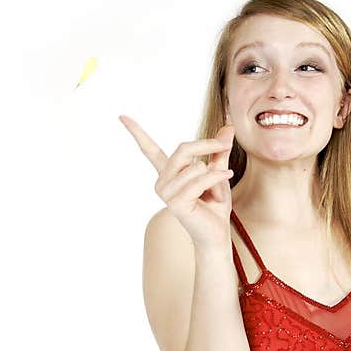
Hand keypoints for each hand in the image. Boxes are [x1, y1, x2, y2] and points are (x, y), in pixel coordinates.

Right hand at [119, 114, 235, 248]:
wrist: (217, 233)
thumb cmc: (215, 205)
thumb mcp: (218, 172)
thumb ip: (219, 151)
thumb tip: (229, 127)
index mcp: (168, 173)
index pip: (149, 150)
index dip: (136, 132)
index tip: (121, 116)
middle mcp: (163, 182)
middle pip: (183, 149)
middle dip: (207, 145)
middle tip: (224, 145)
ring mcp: (166, 193)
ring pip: (195, 166)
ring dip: (214, 173)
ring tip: (218, 186)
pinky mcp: (175, 203)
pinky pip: (200, 180)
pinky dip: (216, 178)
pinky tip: (226, 178)